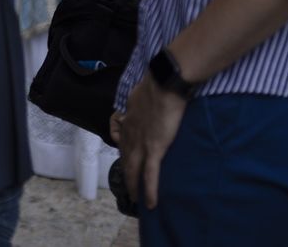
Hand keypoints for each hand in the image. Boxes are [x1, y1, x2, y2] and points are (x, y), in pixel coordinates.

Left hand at [116, 75, 186, 208]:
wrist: (164, 84)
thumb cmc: (156, 86)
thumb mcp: (138, 96)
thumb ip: (137, 104)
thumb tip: (139, 103)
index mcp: (128, 123)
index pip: (123, 144)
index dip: (124, 156)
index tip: (126, 164)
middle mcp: (130, 135)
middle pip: (126, 160)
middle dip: (126, 176)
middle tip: (128, 188)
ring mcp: (141, 144)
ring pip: (134, 171)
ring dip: (134, 187)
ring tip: (136, 199)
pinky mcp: (155, 149)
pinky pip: (150, 175)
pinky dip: (149, 190)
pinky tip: (149, 203)